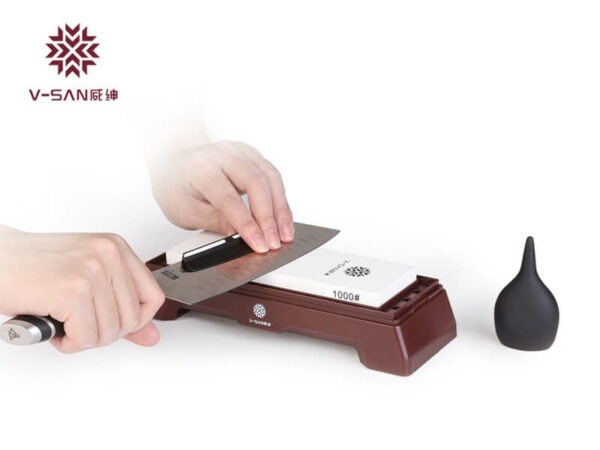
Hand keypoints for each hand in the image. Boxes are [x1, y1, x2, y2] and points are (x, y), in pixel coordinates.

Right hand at [0, 227, 164, 351]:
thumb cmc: (33, 270)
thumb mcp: (86, 281)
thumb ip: (122, 308)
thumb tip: (152, 336)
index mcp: (116, 248)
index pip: (154, 297)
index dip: (135, 320)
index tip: (112, 321)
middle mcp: (108, 254)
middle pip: (132, 320)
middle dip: (103, 332)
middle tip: (77, 322)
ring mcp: (92, 271)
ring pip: (110, 332)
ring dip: (82, 338)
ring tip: (62, 321)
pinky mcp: (72, 291)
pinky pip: (85, 338)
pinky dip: (67, 343)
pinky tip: (53, 326)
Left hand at [149, 141, 293, 252]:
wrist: (174, 162)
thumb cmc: (177, 185)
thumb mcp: (186, 212)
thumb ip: (216, 223)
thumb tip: (243, 237)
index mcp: (202, 167)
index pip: (229, 197)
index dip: (246, 223)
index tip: (258, 244)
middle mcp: (224, 154)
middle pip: (255, 183)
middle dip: (268, 217)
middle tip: (275, 242)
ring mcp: (242, 152)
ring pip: (270, 178)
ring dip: (281, 209)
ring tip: (285, 234)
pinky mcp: (253, 157)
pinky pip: (273, 177)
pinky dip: (280, 200)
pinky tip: (283, 219)